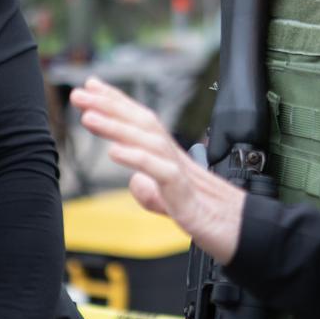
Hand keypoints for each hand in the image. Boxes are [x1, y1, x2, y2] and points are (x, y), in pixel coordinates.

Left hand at [70, 77, 244, 261]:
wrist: (240, 231)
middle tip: (79, 92)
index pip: (141, 123)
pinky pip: (160, 171)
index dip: (116, 103)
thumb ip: (151, 191)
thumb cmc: (208, 215)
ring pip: (148, 140)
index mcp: (168, 158)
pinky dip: (137, 158)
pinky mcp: (185, 194)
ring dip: (117, 126)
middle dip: (109, 105)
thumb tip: (134, 182)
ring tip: (89, 116)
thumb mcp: (170, 203)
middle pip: (142, 123)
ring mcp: (181, 173)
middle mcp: (174, 158)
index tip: (91, 87)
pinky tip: (114, 151)